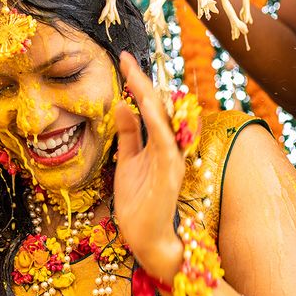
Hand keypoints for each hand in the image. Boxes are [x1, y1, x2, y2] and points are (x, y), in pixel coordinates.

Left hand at [112, 52, 183, 280]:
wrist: (144, 237)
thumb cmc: (138, 200)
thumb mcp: (127, 159)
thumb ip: (129, 133)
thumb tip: (123, 103)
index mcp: (158, 142)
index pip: (150, 106)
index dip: (138, 83)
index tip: (124, 60)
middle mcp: (169, 147)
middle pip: (159, 107)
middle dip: (143, 82)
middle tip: (126, 58)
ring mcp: (171, 160)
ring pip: (163, 121)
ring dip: (149, 97)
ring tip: (134, 76)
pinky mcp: (169, 175)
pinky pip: (165, 145)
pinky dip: (158, 126)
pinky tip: (148, 109)